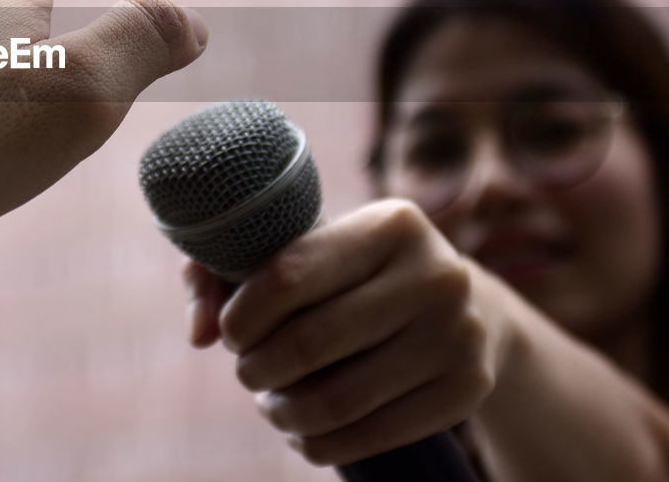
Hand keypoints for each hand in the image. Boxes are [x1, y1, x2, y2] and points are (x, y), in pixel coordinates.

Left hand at [184, 199, 511, 465]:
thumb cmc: (352, 274)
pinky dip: (320, 443)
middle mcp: (436, 273)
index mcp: (390, 224)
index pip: (287, 276)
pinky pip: (373, 436)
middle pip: (309, 343)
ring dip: (285, 412)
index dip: (242, 316)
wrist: (463, 305)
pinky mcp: (470, 387)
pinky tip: (303, 431)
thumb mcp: (301, 249)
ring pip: (339, 400)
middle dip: (257, 368)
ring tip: (272, 403)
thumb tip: (198, 334)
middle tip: (249, 371)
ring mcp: (460, 333)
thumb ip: (224, 271)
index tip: (232, 332)